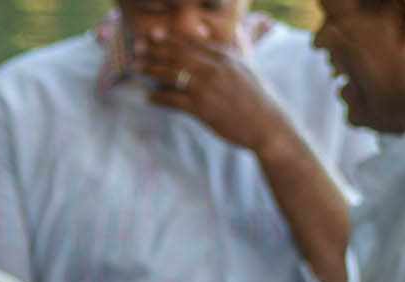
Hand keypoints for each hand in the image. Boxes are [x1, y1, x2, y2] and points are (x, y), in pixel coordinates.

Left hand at [134, 31, 289, 155]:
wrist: (267, 124)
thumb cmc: (258, 98)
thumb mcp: (248, 69)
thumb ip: (236, 51)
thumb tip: (233, 36)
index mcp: (225, 57)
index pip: (192, 43)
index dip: (170, 38)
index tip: (154, 34)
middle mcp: (214, 69)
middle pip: (177, 55)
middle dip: (154, 50)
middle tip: (137, 48)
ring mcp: (207, 88)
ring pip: (172, 74)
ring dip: (151, 69)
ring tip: (136, 67)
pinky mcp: (202, 108)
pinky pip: (174, 100)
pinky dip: (160, 98)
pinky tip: (149, 97)